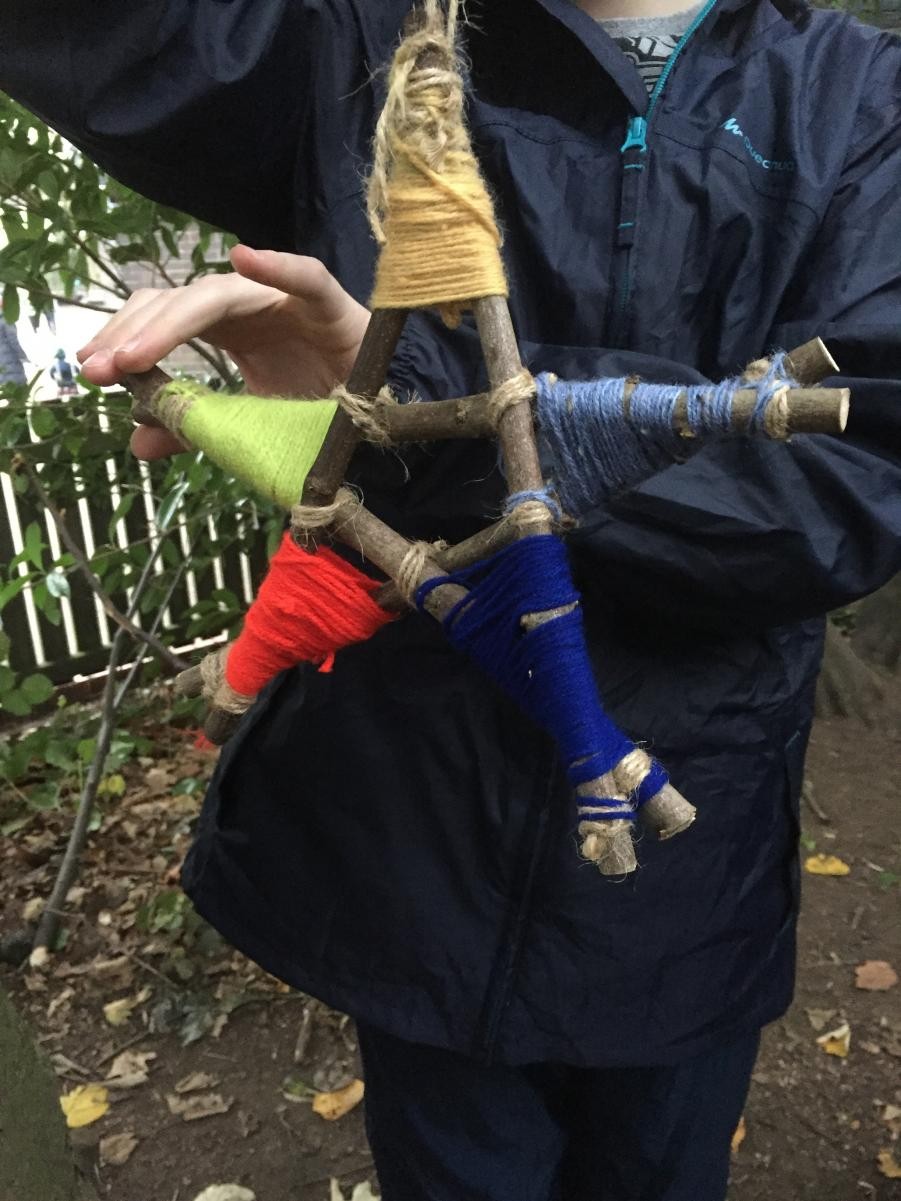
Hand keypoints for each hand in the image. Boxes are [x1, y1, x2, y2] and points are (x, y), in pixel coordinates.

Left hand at [77, 245, 369, 458]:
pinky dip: (277, 266)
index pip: (163, 321)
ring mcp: (284, 297)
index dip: (125, 339)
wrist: (381, 412)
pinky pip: (303, 277)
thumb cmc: (318, 409)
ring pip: (221, 292)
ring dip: (174, 320)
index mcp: (226, 328)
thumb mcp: (248, 425)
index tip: (92, 370)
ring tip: (139, 351)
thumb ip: (199, 427)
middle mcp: (247, 305)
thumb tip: (135, 442)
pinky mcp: (328, 300)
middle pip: (178, 301)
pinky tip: (245, 257)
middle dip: (135, 332)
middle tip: (101, 368)